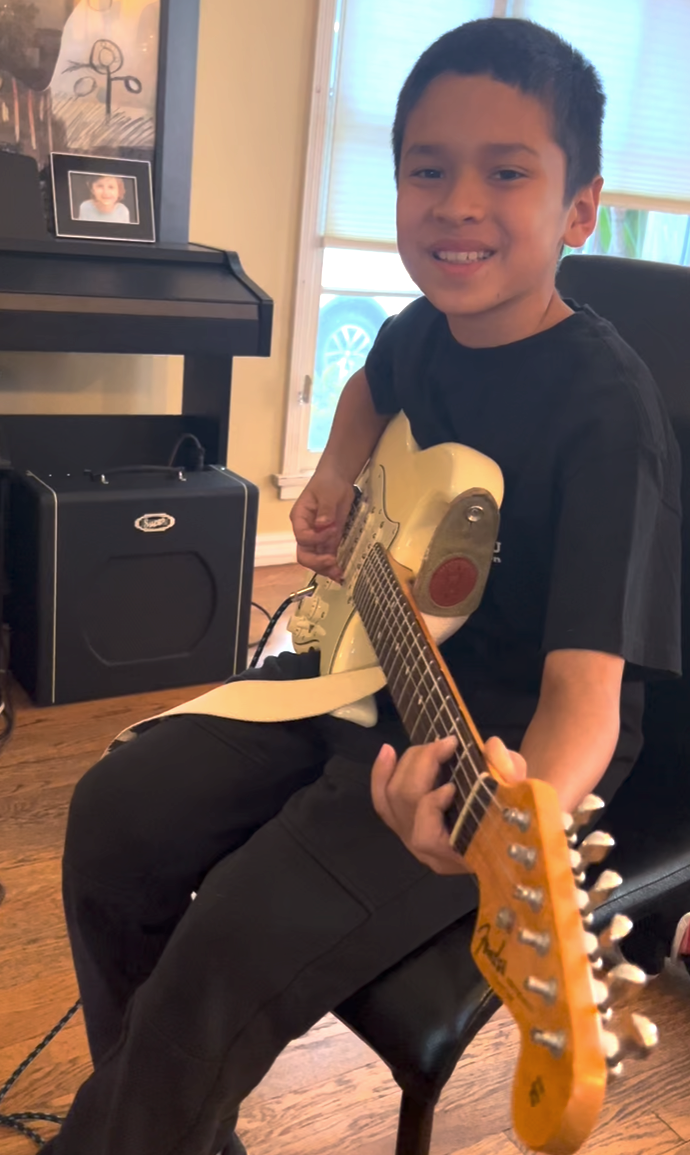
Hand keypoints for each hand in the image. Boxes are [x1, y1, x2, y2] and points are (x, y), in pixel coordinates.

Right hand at [290, 466, 355, 580]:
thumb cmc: (328, 482)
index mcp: (300, 519)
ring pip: (316, 560)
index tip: (332, 529)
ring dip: (326, 569)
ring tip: (339, 574)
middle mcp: (306, 531)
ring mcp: (317, 538)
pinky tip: (341, 573)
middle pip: (304, 554)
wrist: (338, 480)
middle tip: (332, 562)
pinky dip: (333, 566)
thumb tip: (323, 524)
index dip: (316, 538)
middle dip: (317, 562)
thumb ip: (325, 509)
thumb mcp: (327, 492)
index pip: (302, 536)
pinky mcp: (329, 540)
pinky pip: (328, 556)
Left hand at [371, 736, 526, 874]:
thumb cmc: (516, 811)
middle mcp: (428, 852)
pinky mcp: (402, 824)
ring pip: (392, 798)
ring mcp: (411, 838)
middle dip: (424, 766)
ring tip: (432, 746)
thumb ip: (510, 771)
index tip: (453, 785)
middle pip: (407, 806)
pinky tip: (388, 750)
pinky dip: (382, 773)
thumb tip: (492, 748)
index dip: (431, 806)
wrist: (509, 823)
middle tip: (447, 744)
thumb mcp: (522, 790)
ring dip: (409, 764)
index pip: (427, 836)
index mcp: (458, 853)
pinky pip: (382, 800)